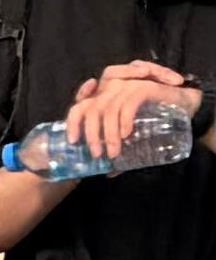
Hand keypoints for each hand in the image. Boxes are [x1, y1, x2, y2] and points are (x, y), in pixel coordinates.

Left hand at [74, 65, 200, 161]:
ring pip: (108, 110)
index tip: (73, 142)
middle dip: (92, 134)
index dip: (73, 123)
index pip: (80, 107)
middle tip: (97, 154)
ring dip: (109, 134)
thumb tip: (108, 173)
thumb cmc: (159, 116)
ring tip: (114, 152)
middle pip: (90, 110)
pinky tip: (126, 135)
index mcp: (105, 97)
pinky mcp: (144, 88)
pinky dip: (124, 120)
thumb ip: (120, 145)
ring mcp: (127, 86)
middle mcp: (112, 89)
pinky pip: (128, 104)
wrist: (188, 102)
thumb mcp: (134, 131)